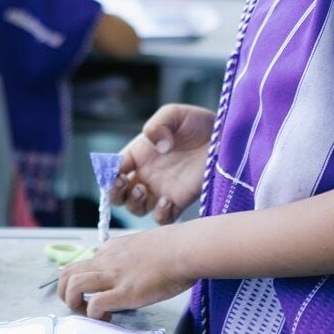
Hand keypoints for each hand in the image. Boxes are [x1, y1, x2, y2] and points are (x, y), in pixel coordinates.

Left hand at [57, 225, 195, 320]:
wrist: (186, 248)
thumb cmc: (176, 247)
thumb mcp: (145, 244)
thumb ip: (132, 254)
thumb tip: (134, 267)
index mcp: (112, 248)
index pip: (84, 263)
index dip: (84, 280)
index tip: (96, 292)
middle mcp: (107, 260)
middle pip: (66, 273)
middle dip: (65, 292)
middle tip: (81, 305)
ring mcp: (114, 276)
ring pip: (73, 285)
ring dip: (74, 304)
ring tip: (90, 314)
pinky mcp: (124, 292)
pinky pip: (95, 305)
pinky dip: (95, 315)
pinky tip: (108, 318)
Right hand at [111, 104, 213, 223]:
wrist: (225, 138)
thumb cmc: (199, 123)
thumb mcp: (175, 114)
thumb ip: (158, 124)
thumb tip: (156, 146)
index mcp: (139, 153)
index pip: (113, 168)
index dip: (107, 173)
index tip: (114, 172)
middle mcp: (147, 174)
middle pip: (118, 194)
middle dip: (114, 192)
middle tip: (125, 182)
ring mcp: (162, 189)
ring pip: (136, 208)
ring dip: (133, 203)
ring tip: (143, 189)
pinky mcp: (180, 201)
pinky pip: (162, 218)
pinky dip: (159, 215)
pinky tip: (167, 201)